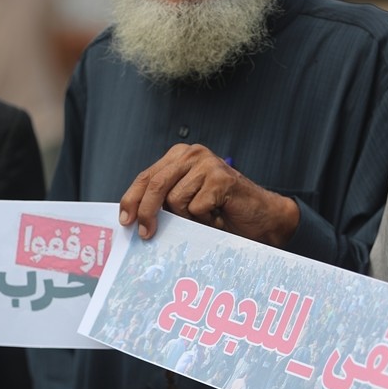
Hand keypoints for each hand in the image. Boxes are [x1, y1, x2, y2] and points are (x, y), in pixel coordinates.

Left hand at [119, 144, 298, 245]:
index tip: (125, 219)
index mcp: (179, 156)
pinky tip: (217, 216)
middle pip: (155, 185)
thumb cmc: (223, 211)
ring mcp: (207, 164)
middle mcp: (192, 154)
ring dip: (188, 218)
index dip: (132, 199)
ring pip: (175, 199)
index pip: (147, 176)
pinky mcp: (220, 179)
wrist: (262, 218)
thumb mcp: (186, 201)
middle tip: (146, 233)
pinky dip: (205, 220)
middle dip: (147, 212)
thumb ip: (163, 200)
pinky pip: (196, 208)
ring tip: (205, 217)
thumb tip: (133, 217)